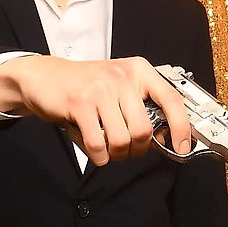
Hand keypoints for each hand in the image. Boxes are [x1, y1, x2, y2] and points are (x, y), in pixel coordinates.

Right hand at [0, 55, 191, 165]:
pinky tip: (95, 148)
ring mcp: (100, 89)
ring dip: (117, 154)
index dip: (181, 127)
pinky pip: (99, 145)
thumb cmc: (86, 86)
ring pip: (122, 140)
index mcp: (139, 70)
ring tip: (109, 147)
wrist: (44, 76)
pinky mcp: (79, 104)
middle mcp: (122, 76)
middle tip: (128, 149)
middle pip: (144, 130)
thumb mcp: (119, 87)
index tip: (183, 147)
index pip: (171, 99)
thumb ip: (142, 106)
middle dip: (138, 149)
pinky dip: (99, 156)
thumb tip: (166, 137)